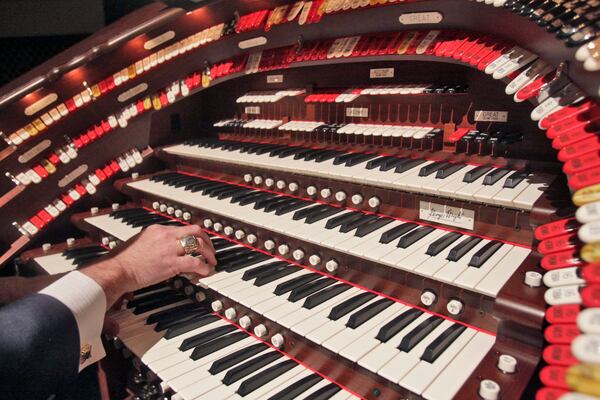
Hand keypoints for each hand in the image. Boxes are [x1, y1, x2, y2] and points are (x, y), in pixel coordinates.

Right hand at [82, 224, 215, 306]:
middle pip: (195, 231)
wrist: (117, 270)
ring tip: (211, 263)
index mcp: (158, 229)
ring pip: (199, 245)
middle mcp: (166, 235)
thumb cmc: (124, 261)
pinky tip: (204, 272)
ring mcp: (169, 248)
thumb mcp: (140, 242)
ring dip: (209, 254)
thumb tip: (165, 249)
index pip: (183, 228)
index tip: (199, 243)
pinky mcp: (171, 263)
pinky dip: (203, 267)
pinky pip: (194, 262)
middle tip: (211, 252)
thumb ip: (155, 242)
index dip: (194, 236)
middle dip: (207, 241)